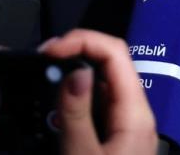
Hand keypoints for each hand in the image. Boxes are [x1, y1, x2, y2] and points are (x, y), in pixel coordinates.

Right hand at [40, 30, 157, 154]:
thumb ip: (76, 114)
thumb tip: (75, 70)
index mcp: (135, 114)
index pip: (115, 53)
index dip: (82, 40)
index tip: (50, 50)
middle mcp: (136, 115)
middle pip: (109, 64)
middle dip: (75, 54)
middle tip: (42, 62)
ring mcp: (128, 127)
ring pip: (102, 84)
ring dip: (74, 76)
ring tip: (45, 82)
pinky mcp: (118, 139)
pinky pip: (99, 106)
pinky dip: (77, 98)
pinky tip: (59, 108)